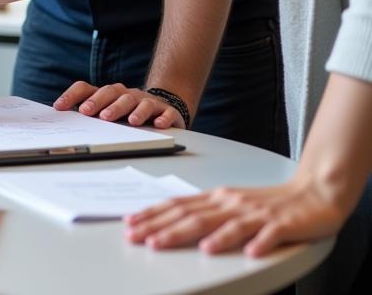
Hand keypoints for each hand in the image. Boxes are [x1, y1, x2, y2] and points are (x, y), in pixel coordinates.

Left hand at [54, 81, 185, 127]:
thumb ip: (88, 111)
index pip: (86, 88)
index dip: (72, 96)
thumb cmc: (128, 110)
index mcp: (108, 93)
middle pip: (112, 93)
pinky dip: (162, 118)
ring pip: (138, 101)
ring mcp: (146, 100)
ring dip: (132, 111)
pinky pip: (165, 112)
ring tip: (129, 121)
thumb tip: (61, 116)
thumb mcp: (106, 109)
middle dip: (100, 102)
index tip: (59, 106)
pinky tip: (157, 125)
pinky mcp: (165, 110)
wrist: (162, 104)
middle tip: (89, 112)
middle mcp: (125, 93)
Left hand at [125, 175, 350, 254]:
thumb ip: (208, 212)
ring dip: (198, 235)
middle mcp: (232, 202)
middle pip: (192, 215)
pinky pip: (268, 234)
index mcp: (218, 198)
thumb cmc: (270, 202)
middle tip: (138, 237)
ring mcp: (256, 213)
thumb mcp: (232, 204)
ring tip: (175, 244)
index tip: (130, 223)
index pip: (179, 205)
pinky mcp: (283, 224)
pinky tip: (247, 252)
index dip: (153, 214)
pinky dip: (257, 242)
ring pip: (223, 224)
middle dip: (161, 227)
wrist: (315, 192)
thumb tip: (175, 221)